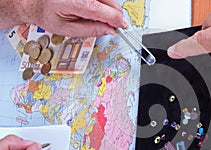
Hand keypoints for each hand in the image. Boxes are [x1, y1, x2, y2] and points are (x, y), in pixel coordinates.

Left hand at [1, 0, 126, 36]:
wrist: (34, 1)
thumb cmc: (47, 15)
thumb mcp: (67, 29)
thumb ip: (91, 30)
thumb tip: (111, 30)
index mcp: (73, 2)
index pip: (102, 10)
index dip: (115, 19)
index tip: (123, 26)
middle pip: (109, 1)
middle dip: (115, 14)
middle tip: (113, 25)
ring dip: (110, 8)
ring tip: (100, 16)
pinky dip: (104, 2)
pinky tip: (97, 8)